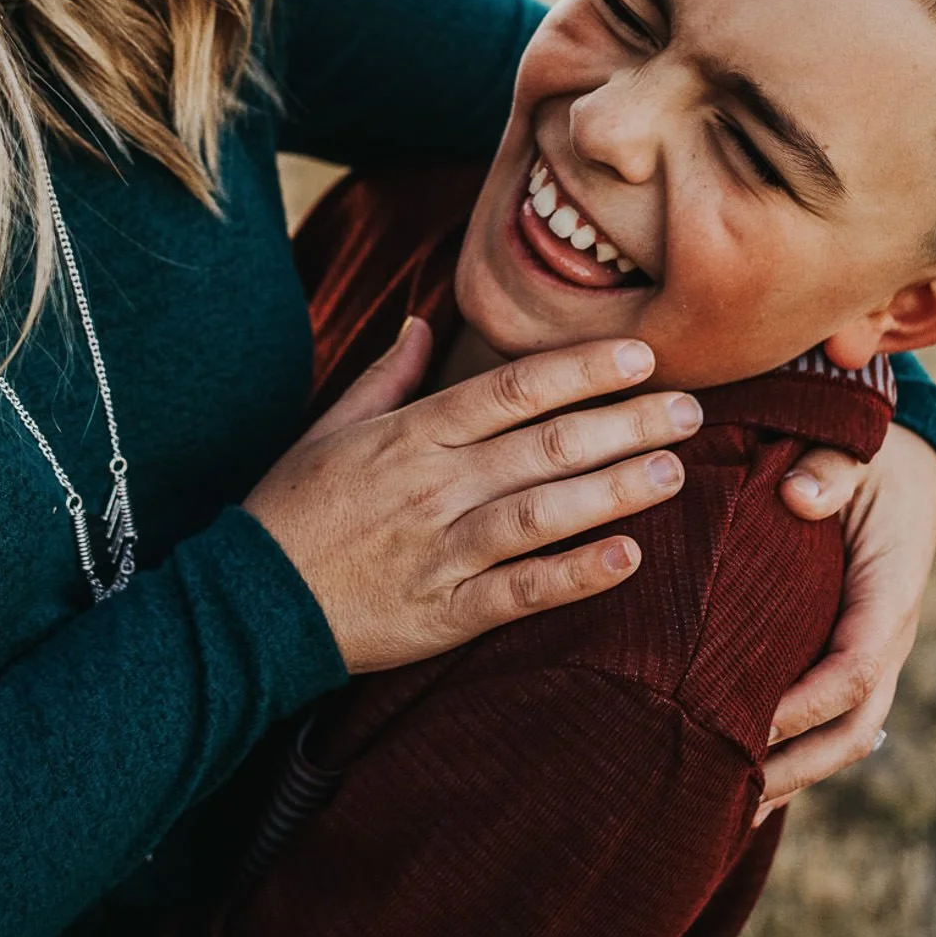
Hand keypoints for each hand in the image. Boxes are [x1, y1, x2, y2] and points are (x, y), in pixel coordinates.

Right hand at [244, 319, 699, 673]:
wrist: (246, 606)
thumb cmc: (292, 511)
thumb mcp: (328, 428)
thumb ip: (385, 376)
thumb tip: (421, 323)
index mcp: (410, 434)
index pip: (510, 389)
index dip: (581, 369)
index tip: (641, 356)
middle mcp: (432, 485)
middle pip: (543, 444)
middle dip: (624, 423)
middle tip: (689, 409)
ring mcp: (440, 550)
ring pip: (541, 511)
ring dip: (613, 490)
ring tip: (673, 472)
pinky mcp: (444, 613)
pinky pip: (520, 592)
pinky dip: (574, 575)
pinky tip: (627, 558)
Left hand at [757, 424, 935, 815]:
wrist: (906, 463)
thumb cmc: (869, 453)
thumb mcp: (856, 446)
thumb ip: (832, 468)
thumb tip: (800, 496)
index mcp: (890, 591)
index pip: (852, 669)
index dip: (802, 705)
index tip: (745, 726)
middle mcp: (888, 635)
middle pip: (854, 725)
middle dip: (797, 766)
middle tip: (732, 798)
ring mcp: (874, 652)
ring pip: (845, 735)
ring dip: (795, 775)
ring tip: (728, 813)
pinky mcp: (851, 654)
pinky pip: (831, 718)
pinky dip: (796, 755)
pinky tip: (748, 787)